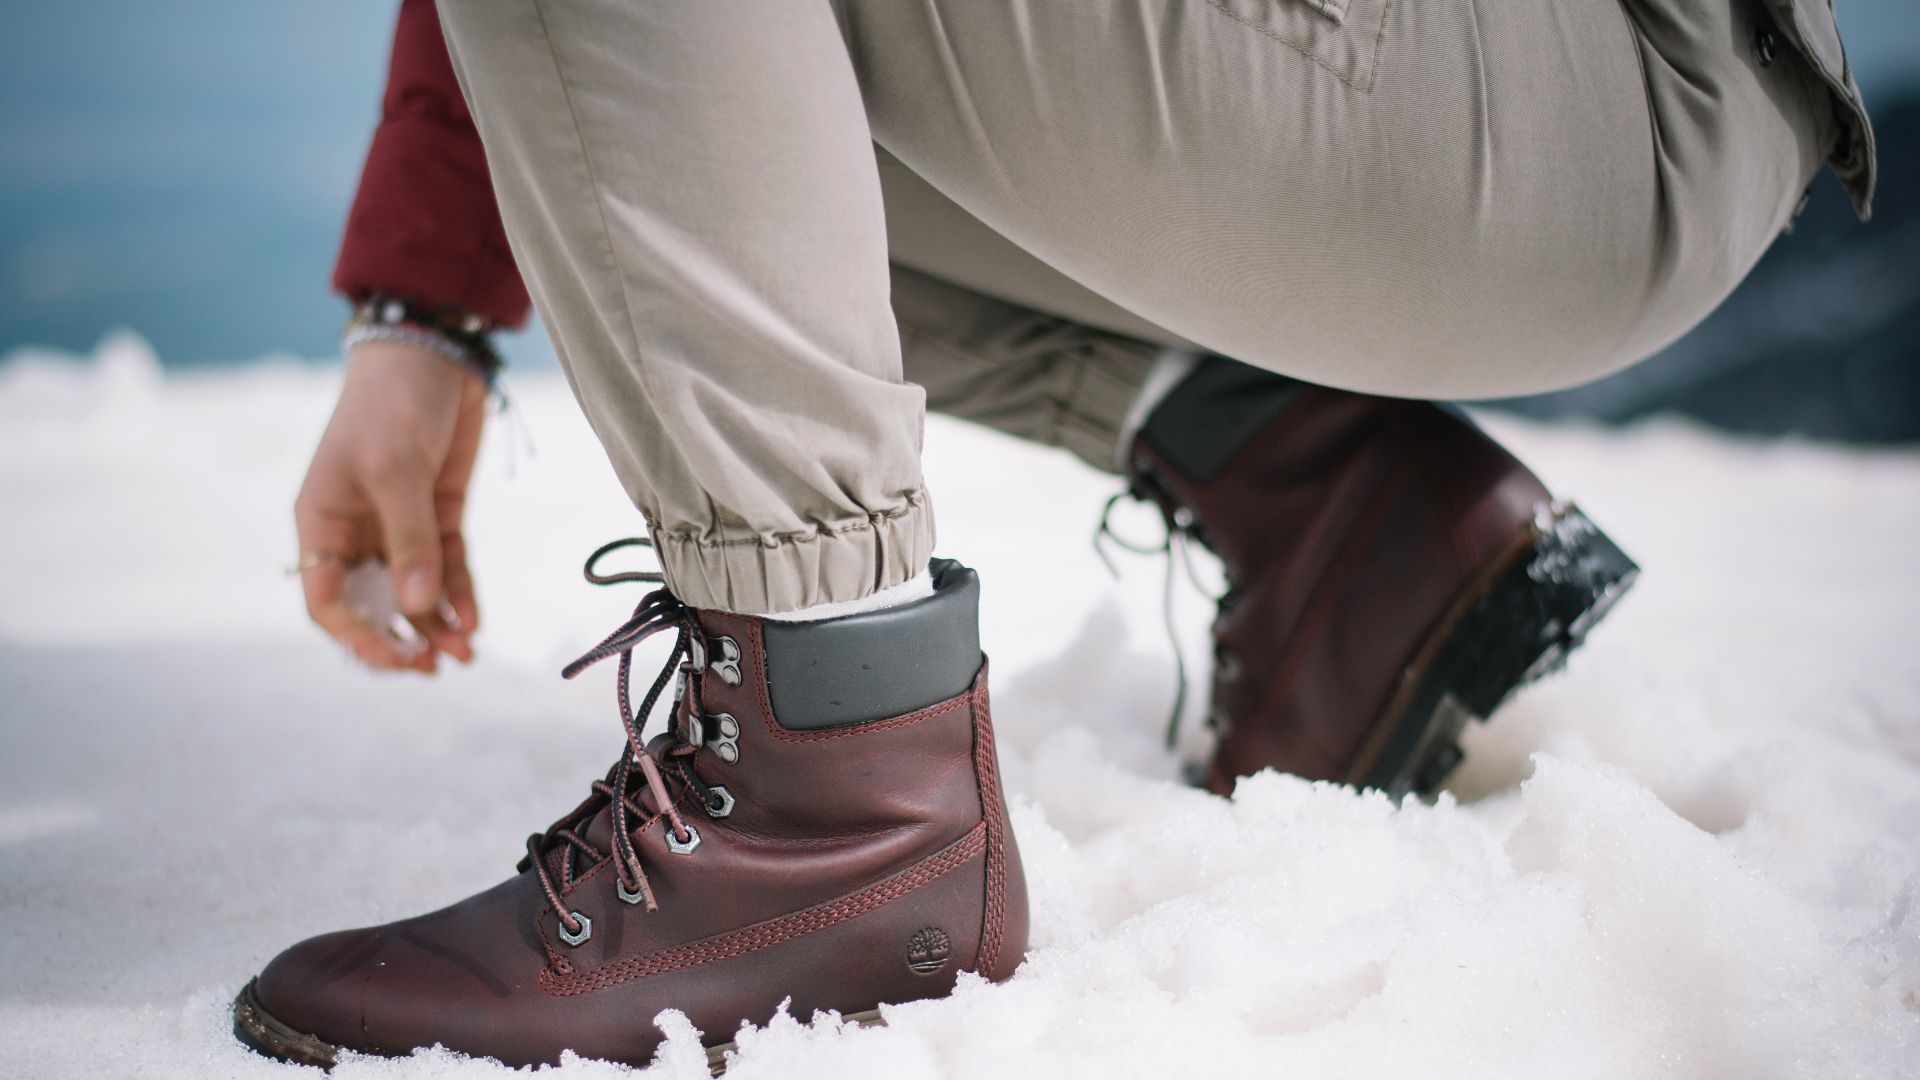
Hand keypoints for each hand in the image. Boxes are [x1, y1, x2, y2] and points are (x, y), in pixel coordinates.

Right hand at [295, 340, 486, 671]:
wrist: (434, 354)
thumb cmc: (391, 404)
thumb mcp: (395, 471)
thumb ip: (411, 539)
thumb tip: (418, 606)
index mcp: (322, 522)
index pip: (326, 599)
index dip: (358, 635)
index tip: (396, 656)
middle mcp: (357, 532)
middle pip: (373, 604)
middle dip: (402, 638)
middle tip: (436, 667)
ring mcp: (400, 525)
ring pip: (415, 591)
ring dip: (437, 624)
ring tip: (465, 654)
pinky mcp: (441, 514)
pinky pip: (448, 567)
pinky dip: (460, 595)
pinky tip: (474, 620)